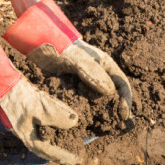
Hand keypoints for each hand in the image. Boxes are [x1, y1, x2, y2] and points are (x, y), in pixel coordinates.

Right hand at [0, 30, 79, 164]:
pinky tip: (59, 120)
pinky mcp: (24, 113)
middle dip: (60, 149)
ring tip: (70, 139)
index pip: (48, 151)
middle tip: (75, 152)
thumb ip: (58, 116)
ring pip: (43, 134)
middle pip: (45, 145)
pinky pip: (41, 123)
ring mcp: (24, 123)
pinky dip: (52, 124)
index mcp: (27, 136)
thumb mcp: (41, 107)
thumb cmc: (18, 97)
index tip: (77, 159)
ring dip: (57, 137)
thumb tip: (74, 123)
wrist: (1, 81)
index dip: (63, 156)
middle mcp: (25, 132)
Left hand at [3, 0, 133, 119]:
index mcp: (105, 65)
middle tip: (104, 119)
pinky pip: (82, 100)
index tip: (122, 115)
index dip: (125, 100)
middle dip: (109, 107)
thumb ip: (93, 74)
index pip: (122, 84)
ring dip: (93, 108)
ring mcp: (85, 81)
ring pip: (95, 100)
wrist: (39, 45)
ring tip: (86, 112)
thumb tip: (111, 92)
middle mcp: (98, 74)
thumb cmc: (61, 48)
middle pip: (111, 95)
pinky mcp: (73, 87)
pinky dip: (81, 107)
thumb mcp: (78, 60)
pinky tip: (75, 110)